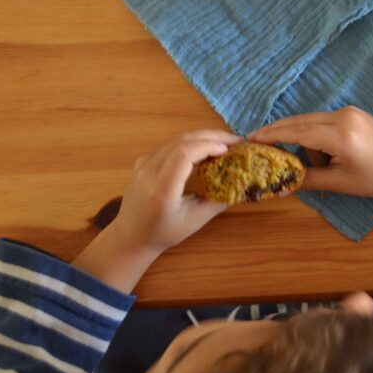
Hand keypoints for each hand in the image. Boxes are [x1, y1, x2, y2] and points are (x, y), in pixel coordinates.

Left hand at [111, 130, 242, 256]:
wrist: (130, 237)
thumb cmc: (163, 233)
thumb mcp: (194, 221)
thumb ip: (218, 202)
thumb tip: (242, 186)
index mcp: (161, 189)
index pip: (184, 154)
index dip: (207, 146)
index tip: (228, 149)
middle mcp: (148, 171)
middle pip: (181, 141)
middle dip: (211, 136)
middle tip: (234, 140)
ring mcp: (143, 164)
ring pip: (176, 139)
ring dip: (202, 137)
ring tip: (224, 143)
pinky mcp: (143, 161)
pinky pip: (169, 145)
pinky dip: (190, 143)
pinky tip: (204, 148)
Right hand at [249, 108, 372, 199]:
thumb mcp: (340, 183)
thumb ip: (309, 178)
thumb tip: (283, 182)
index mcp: (339, 134)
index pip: (297, 130)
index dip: (273, 134)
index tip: (252, 138)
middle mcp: (341, 116)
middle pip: (300, 120)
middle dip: (278, 130)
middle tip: (256, 139)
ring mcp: (348, 112)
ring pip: (311, 121)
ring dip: (300, 137)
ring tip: (300, 158)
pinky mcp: (352, 113)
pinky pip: (324, 121)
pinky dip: (314, 134)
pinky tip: (315, 152)